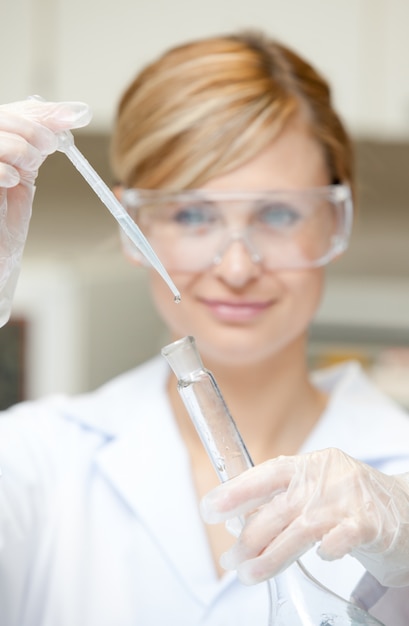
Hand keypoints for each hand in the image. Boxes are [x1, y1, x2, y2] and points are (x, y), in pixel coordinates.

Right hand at [0, 98, 91, 325]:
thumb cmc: (4, 212)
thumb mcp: (26, 167)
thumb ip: (43, 139)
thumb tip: (77, 113)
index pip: (16, 110)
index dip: (46, 111)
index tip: (77, 116)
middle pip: (4, 116)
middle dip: (33, 129)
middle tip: (49, 146)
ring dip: (20, 149)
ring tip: (25, 169)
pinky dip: (4, 170)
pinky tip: (13, 181)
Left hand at [201, 447, 408, 585]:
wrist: (408, 508)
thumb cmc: (352, 503)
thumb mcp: (316, 492)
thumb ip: (283, 503)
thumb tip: (238, 524)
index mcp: (309, 465)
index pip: (266, 473)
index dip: (236, 491)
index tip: (209, 509)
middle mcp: (327, 477)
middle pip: (279, 508)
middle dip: (249, 537)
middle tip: (230, 560)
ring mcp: (350, 498)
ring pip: (302, 528)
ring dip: (272, 555)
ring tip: (250, 574)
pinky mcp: (372, 522)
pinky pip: (343, 537)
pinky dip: (328, 548)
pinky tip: (321, 557)